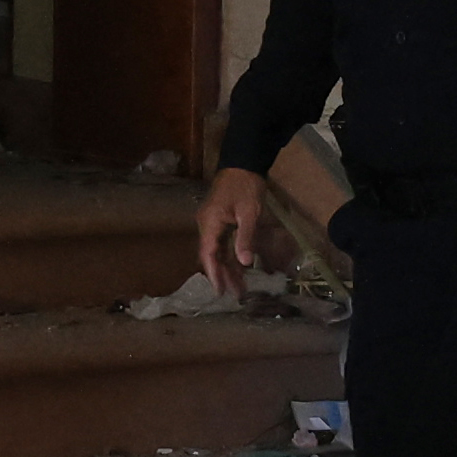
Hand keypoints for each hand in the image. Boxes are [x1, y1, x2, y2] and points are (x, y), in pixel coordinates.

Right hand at [191, 167, 275, 292]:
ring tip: (240, 286)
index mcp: (210, 223)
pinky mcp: (219, 219)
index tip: (220, 291)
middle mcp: (206, 224)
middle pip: (212, 255)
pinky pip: (222, 242)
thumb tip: (245, 263)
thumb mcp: (250, 212)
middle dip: (223, 275)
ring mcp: (212, 222)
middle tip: (236, 294)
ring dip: (228, 267)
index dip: (214, 274)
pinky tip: (240, 267)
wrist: (243, 162)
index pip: (209, 254)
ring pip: (217, 250)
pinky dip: (230, 255)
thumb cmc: (246, 186)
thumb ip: (246, 238)